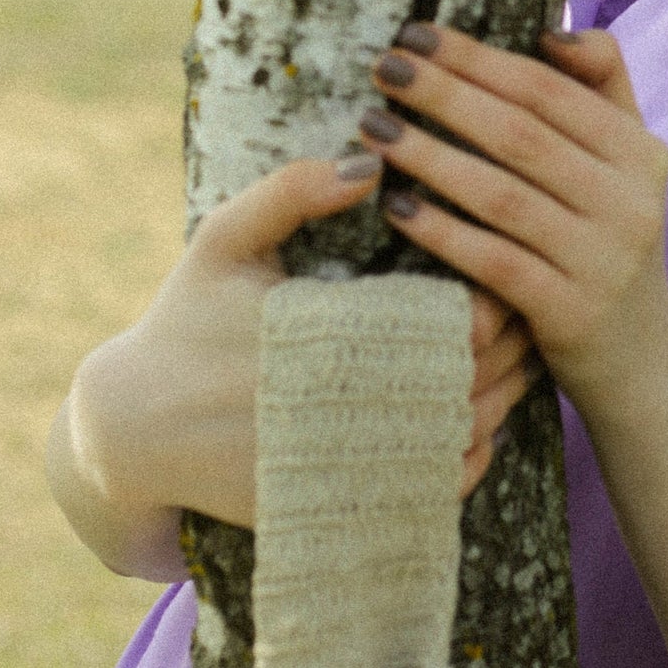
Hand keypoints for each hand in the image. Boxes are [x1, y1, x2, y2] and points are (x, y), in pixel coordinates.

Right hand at [53, 156, 536, 577]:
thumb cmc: (189, 319)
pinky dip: (473, 454)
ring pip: (464, 436)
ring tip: (521, 359)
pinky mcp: (343, 505)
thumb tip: (370, 162)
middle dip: (512, 347)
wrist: (137, 430)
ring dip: (503, 397)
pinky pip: (438, 487)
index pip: (447, 325)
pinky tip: (482, 416)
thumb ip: (291, 191)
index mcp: (324, 335)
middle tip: (530, 314)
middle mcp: (341, 407)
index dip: (493, 301)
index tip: (505, 271)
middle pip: (469, 380)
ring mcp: (345, 464)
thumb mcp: (224, 241)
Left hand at [360, 22, 667, 424]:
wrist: (638, 353)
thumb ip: (601, 87)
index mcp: (640, 152)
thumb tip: (551, 32)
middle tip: (382, 68)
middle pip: (522, 135)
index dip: (480, 58)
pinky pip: (493, 261)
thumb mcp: (625, 161)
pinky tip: (393, 206)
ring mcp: (602, 259)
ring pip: (502, 196)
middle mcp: (629, 201)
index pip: (551, 90)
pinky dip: (442, 231)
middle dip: (445, 95)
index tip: (417, 33)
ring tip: (373, 127)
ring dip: (431, 156)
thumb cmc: (608, 236)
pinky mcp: (570, 311)